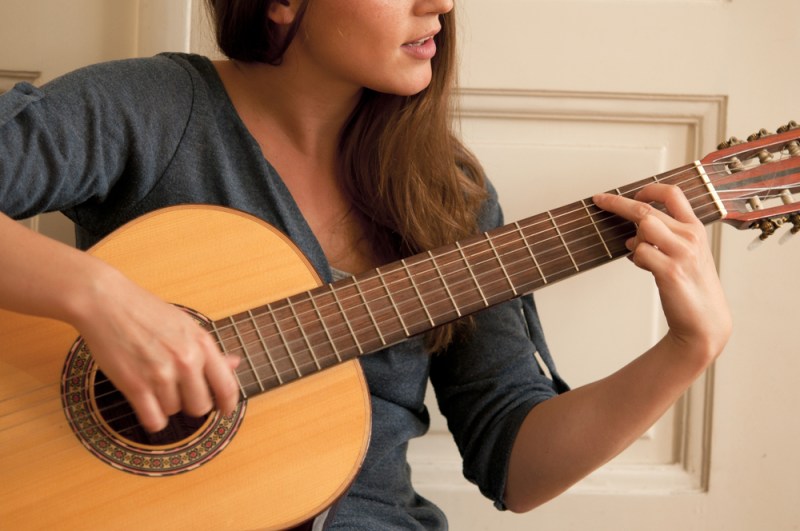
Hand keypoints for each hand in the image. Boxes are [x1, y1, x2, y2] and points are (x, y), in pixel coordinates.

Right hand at [73, 267, 240, 432]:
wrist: (107, 303)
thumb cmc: (146, 311)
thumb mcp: (186, 325)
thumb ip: (209, 349)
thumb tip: (235, 364)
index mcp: (202, 344)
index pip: (226, 386)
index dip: (228, 404)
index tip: (225, 411)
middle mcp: (186, 360)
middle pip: (200, 406)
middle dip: (190, 403)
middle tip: (178, 392)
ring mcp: (161, 374)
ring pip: (174, 411)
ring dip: (166, 404)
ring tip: (154, 382)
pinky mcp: (135, 385)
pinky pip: (154, 420)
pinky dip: (152, 418)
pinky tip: (147, 406)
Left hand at [593, 184, 731, 359]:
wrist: (705, 322)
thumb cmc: (693, 288)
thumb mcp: (687, 254)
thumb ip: (667, 238)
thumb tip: (634, 232)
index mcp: (695, 229)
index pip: (673, 194)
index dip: (649, 189)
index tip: (632, 193)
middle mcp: (690, 237)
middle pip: (647, 209)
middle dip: (617, 203)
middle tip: (599, 200)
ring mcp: (682, 253)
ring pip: (643, 227)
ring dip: (634, 240)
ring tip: (642, 255)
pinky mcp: (670, 271)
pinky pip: (640, 253)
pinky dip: (636, 259)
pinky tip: (645, 268)